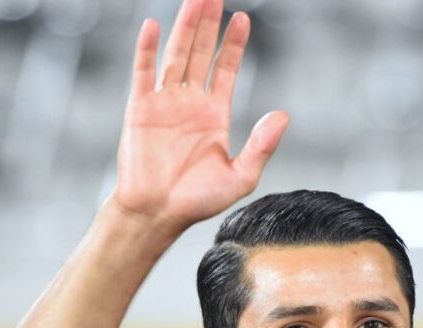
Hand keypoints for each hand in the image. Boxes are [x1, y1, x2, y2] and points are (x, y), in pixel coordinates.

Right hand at [107, 0, 288, 232]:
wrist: (157, 214)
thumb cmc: (197, 201)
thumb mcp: (241, 177)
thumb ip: (261, 146)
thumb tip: (282, 116)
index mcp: (214, 114)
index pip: (225, 69)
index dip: (234, 44)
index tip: (243, 18)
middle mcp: (190, 103)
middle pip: (201, 52)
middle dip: (209, 23)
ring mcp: (164, 103)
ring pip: (177, 55)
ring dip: (185, 26)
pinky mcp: (139, 109)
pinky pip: (144, 72)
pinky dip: (148, 49)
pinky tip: (155, 26)